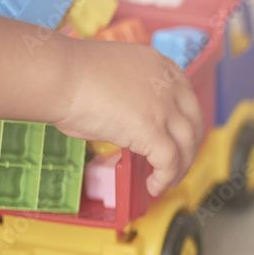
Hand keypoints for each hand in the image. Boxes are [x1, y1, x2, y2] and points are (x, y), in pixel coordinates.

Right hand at [53, 38, 204, 195]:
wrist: (58, 74)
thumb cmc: (71, 75)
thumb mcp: (117, 78)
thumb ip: (134, 97)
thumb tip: (128, 122)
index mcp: (162, 67)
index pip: (187, 100)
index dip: (186, 123)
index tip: (180, 138)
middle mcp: (169, 85)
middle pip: (194, 123)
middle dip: (189, 147)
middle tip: (178, 163)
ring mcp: (164, 108)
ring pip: (186, 145)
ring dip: (180, 167)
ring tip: (167, 181)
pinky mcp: (152, 130)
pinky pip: (169, 162)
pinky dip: (165, 178)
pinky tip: (154, 187)